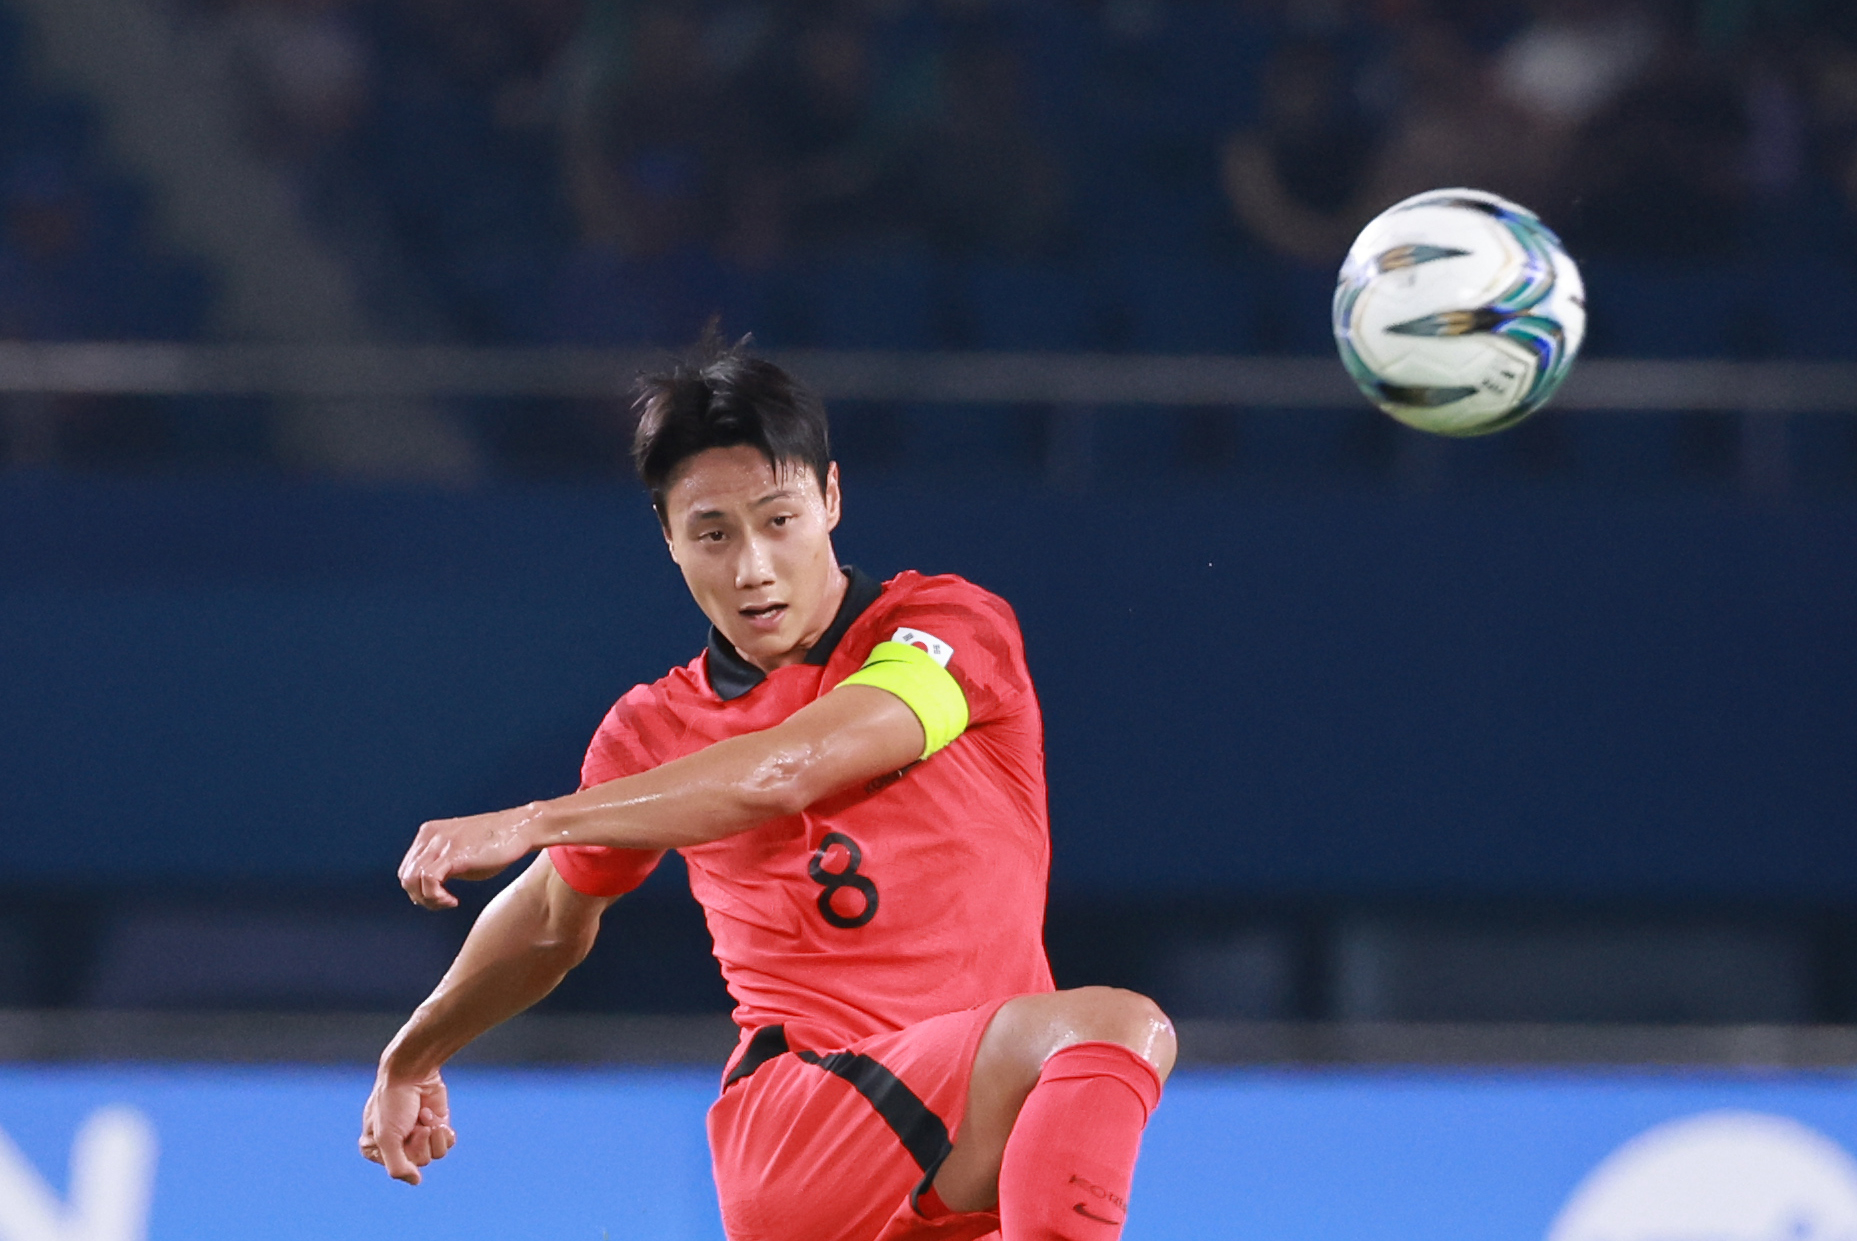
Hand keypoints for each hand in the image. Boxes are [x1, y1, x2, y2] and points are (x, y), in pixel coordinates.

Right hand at [359, 1065, 454, 1184]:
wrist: (413, 1071)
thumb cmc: (393, 1103)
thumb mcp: (387, 1138)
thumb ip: (397, 1167)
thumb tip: (415, 1181)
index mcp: (375, 1149)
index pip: (399, 1169)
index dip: (405, 1153)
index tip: (398, 1134)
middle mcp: (397, 1145)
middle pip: (420, 1162)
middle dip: (421, 1142)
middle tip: (414, 1124)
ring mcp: (417, 1135)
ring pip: (435, 1155)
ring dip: (434, 1135)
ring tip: (424, 1117)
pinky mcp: (435, 1125)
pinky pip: (447, 1144)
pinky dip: (444, 1132)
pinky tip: (434, 1116)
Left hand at [399, 802, 542, 909]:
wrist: (521, 828)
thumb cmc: (496, 843)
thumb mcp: (461, 852)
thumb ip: (442, 864)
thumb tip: (428, 889)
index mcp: (428, 833)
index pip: (407, 868)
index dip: (418, 889)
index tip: (438, 897)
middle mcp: (430, 836)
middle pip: (406, 876)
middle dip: (420, 897)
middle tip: (442, 903)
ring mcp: (440, 843)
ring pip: (412, 880)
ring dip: (428, 899)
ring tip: (447, 903)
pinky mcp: (453, 854)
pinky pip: (428, 881)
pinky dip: (437, 897)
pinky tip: (453, 901)